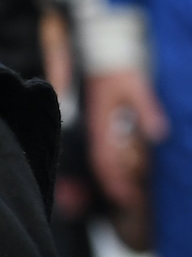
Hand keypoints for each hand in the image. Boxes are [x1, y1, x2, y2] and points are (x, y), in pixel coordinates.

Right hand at [85, 69, 168, 210]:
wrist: (103, 56)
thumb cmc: (119, 72)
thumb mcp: (136, 87)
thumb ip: (147, 109)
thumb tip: (158, 134)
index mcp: (102, 124)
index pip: (105, 160)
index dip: (115, 181)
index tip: (128, 198)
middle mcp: (98, 129)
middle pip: (103, 164)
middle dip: (117, 184)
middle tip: (134, 200)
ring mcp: (99, 127)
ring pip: (105, 158)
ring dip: (120, 173)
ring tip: (136, 188)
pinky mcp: (103, 123)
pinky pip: (107, 148)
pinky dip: (119, 161)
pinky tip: (132, 164)